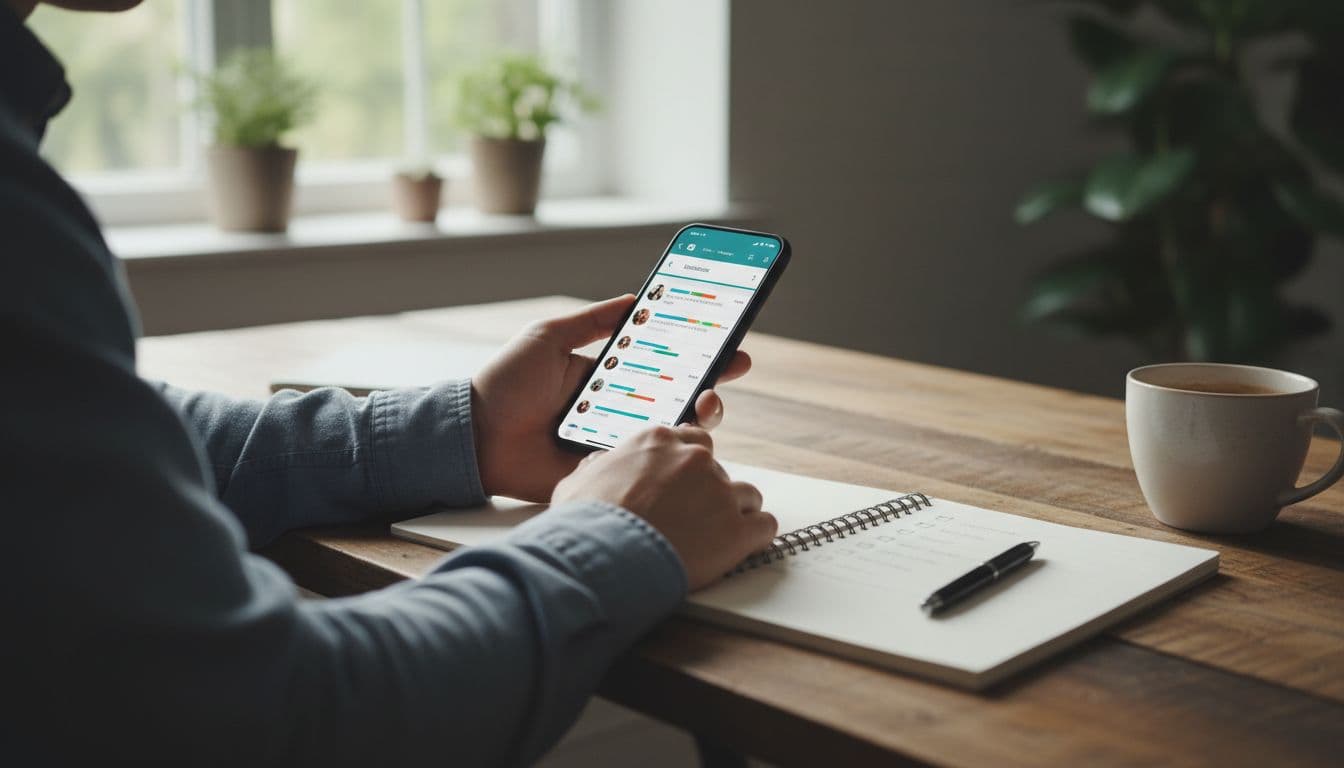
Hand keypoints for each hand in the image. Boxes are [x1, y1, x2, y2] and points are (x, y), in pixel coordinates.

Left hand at [471, 295, 751, 501]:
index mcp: (607, 376)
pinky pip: (644, 465)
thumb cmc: (504, 384)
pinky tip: (680, 438)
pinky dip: (666, 454)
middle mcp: (617, 408)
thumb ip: (591, 320)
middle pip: (677, 397)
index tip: (728, 341)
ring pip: (669, 432)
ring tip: (707, 402)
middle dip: (711, 382)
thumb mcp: (547, 337)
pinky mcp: (606, 472)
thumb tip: (636, 298)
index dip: (696, 352)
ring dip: (698, 416)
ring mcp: (614, 441)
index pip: (662, 361)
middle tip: (731, 368)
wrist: (475, 437)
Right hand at [552, 425, 777, 588]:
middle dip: (709, 494)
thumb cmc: (585, 525)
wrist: (601, 560)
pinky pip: (765, 527)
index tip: (684, 486)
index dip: (688, 469)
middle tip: (691, 519)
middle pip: (720, 470)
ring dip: (734, 515)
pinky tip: (738, 549)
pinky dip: (754, 539)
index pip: (692, 442)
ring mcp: (720, 493)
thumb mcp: (577, 482)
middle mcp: (694, 459)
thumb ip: (596, 468)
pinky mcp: (737, 530)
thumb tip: (599, 465)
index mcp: (658, 441)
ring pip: (747, 496)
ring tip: (712, 539)